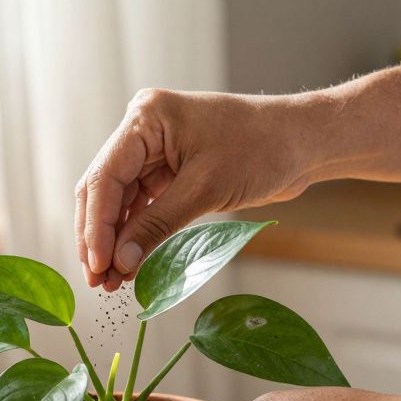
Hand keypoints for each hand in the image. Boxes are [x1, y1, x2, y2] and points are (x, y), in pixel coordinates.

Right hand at [75, 89, 316, 289]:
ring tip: (111, 282)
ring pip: (118, 202)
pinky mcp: (168, 171)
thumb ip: (157, 225)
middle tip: (97, 281)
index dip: (96, 226)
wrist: (304, 142)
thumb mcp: (205, 189)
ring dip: (114, 241)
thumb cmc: (262, 149)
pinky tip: (130, 265)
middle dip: (98, 237)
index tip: (96, 265)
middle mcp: (143, 131)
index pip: (104, 177)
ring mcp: (154, 152)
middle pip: (103, 190)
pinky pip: (141, 206)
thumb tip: (119, 263)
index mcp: (146, 119)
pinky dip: (135, 235)